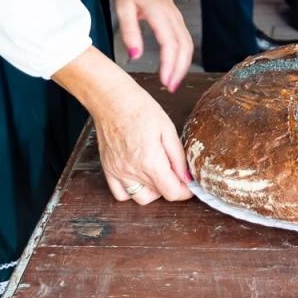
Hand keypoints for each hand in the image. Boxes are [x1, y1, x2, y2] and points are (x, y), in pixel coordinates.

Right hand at [51, 49, 192, 204]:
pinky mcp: (108, 169)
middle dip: (171, 186)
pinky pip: (121, 194)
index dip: (185, 191)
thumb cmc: (140, 108)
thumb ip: (178, 157)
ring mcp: (118, 172)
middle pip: (159, 195)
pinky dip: (132, 191)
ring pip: (141, 198)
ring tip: (156, 172)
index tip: (189, 185)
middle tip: (173, 170)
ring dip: (153, 191)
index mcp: (151, 161)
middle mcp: (133, 171)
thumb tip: (188, 178)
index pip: (173, 192)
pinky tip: (138, 176)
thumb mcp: (168, 129)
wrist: (111, 99)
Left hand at [112, 0, 192, 92]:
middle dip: (179, 70)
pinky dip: (182, 55)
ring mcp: (176, 17)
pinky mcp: (176, 19)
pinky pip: (185, 40)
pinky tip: (174, 66)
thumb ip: (129, 32)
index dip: (169, 65)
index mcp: (159, 13)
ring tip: (172, 82)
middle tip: (169, 88)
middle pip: (184, 47)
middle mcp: (172, 16)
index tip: (164, 81)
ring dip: (182, 65)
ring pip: (187, 44)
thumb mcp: (122, 8)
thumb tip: (134, 56)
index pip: (170, 44)